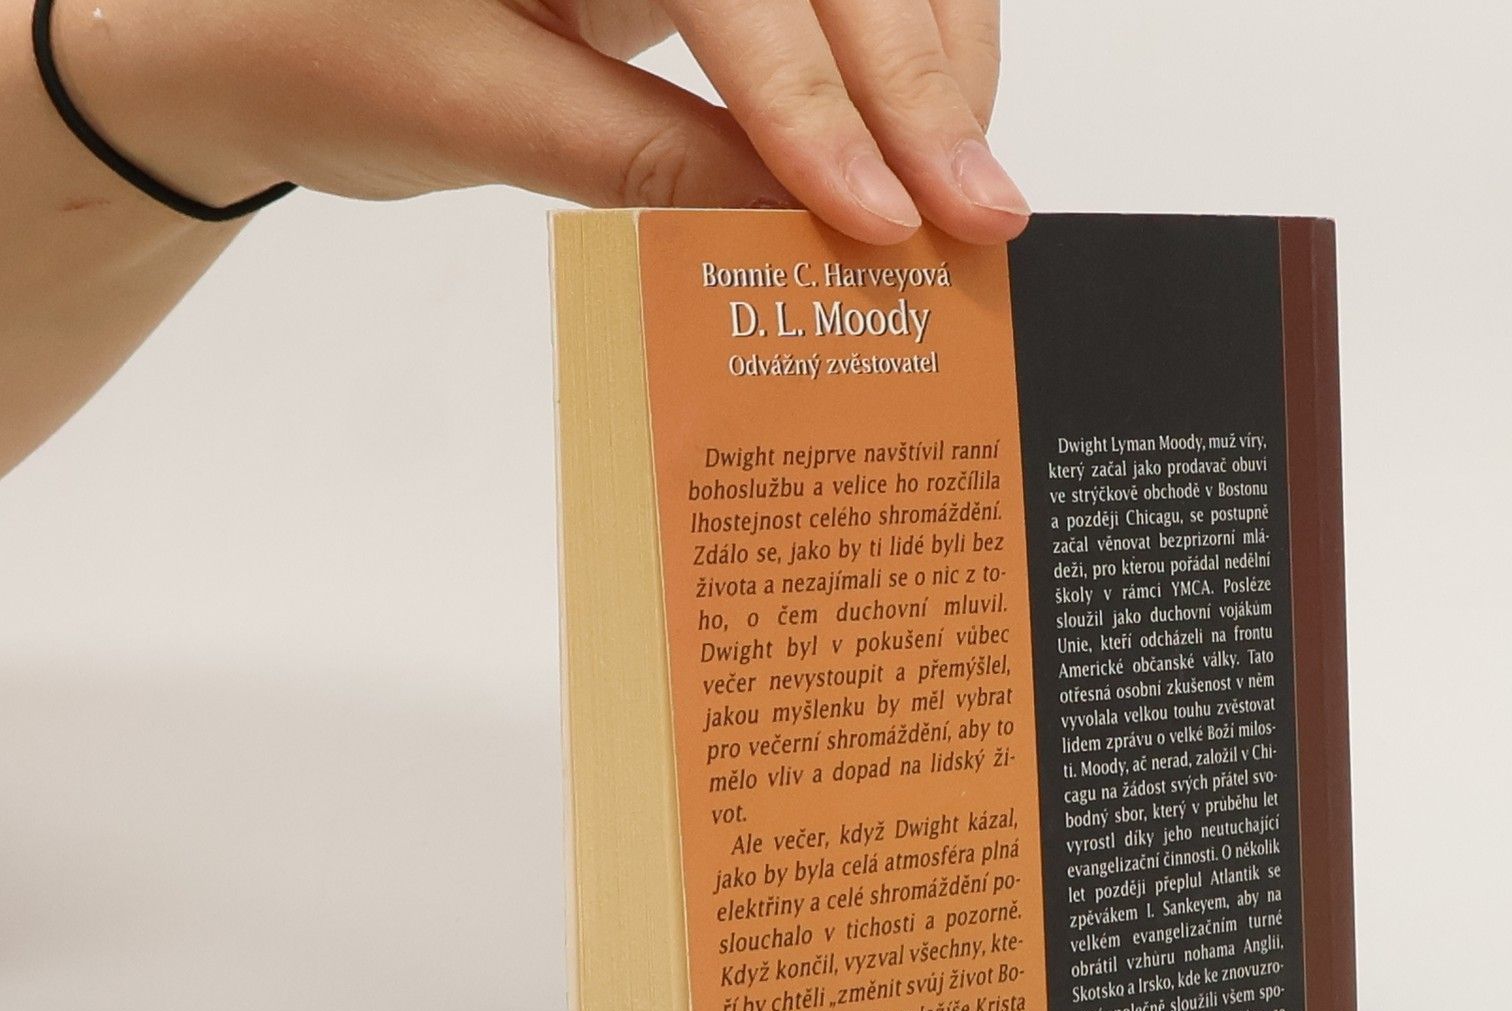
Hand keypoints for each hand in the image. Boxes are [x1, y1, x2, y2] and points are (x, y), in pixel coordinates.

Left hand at [51, 0, 1025, 241]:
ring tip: (973, 188)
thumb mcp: (473, 110)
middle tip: (977, 212)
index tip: (873, 214)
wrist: (263, 19)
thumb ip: (640, 158)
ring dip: (935, 65)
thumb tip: (792, 219)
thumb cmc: (327, 43)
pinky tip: (935, 132)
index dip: (810, 98)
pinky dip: (907, 51)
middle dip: (914, 83)